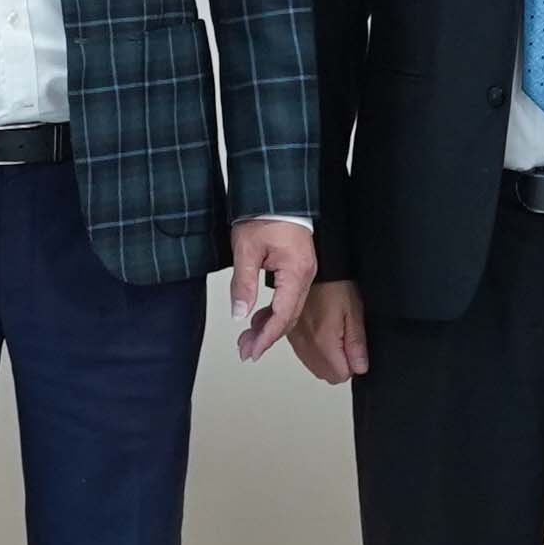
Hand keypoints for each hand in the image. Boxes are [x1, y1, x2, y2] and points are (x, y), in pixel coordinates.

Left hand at [229, 219, 316, 361]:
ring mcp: (303, 273)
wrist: (276, 193)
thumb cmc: (264, 213)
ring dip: (268, 327)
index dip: (267, 337)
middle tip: (246, 351)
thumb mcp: (246, 249)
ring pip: (288, 311)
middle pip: (288, 317)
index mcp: (296, 271)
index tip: (252, 351)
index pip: (283, 315)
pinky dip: (272, 312)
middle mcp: (304, 275)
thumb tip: (239, 314)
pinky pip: (287, 299)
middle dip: (267, 337)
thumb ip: (243, 284)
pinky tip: (257, 320)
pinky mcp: (297, 270)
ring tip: (247, 340)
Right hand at [288, 279, 371, 385]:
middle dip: (339, 364)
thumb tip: (360, 367)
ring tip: (334, 334)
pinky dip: (313, 350)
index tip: (354, 348)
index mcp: (322, 341)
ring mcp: (295, 339)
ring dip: (326, 358)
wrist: (313, 268)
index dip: (352, 364)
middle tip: (346, 341)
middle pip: (326, 375)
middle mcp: (305, 344)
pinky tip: (321, 335)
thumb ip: (356, 343)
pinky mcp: (290, 334)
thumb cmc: (334, 284)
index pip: (340, 375)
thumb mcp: (354, 311)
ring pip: (314, 367)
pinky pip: (304, 355)